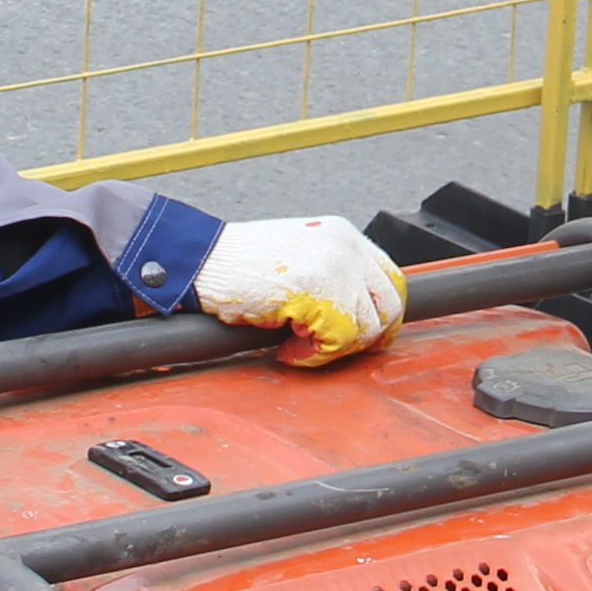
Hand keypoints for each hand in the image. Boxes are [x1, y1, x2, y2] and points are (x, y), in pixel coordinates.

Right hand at [194, 215, 405, 367]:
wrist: (201, 259)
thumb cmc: (239, 265)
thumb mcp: (300, 260)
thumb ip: (333, 278)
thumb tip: (360, 317)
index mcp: (344, 235)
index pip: (390, 279)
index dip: (381, 316)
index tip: (364, 338)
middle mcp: (346, 245)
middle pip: (388, 305)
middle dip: (364, 338)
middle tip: (330, 349)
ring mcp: (334, 266)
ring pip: (366, 327)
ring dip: (332, 348)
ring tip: (295, 345)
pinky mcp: (316, 291)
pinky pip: (338, 338)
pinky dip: (313, 355)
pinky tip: (287, 349)